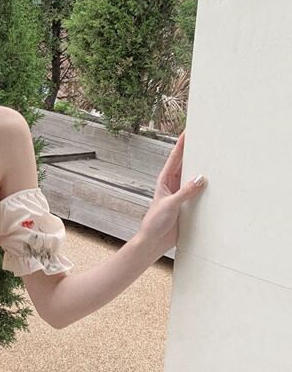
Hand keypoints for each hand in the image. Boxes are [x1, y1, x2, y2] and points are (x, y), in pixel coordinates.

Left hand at [138, 130, 205, 254]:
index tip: (188, 131)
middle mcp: (173, 185)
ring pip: (194, 177)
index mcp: (165, 181)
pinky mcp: (188, 205)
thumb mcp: (170, 205)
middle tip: (206, 139)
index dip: (182, 144)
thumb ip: (185, 192)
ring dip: (203, 169)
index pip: (175, 159)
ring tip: (215, 156)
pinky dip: (207, 187)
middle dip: (195, 152)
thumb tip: (201, 178)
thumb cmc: (155, 222)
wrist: (153, 241)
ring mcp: (181, 194)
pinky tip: (217, 182)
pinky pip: (200, 192)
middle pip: (186, 164)